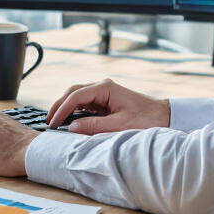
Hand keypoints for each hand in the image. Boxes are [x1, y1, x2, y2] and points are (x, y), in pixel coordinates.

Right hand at [46, 78, 169, 134]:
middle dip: (59, 106)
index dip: (62, 109)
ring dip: (66, 108)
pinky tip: (70, 120)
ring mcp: (104, 93)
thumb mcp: (120, 125)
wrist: (164, 116)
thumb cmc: (146, 119)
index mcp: (106, 87)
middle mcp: (102, 86)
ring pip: (77, 97)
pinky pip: (85, 104)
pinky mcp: (105, 100)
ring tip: (56, 121)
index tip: (53, 122)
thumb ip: (94, 126)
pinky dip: (75, 111)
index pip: (76, 95)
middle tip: (49, 121)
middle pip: (73, 92)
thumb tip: (72, 127)